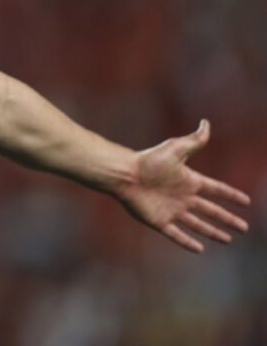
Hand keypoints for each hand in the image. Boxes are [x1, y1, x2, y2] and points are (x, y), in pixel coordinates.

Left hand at [117, 119, 250, 252]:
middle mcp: (183, 197)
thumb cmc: (149, 160)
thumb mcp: (176, 149)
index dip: (231, 195)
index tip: (246, 201)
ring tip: (227, 240)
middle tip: (243, 228)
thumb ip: (194, 140)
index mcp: (189, 181)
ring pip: (198, 224)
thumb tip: (206, 123)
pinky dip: (188, 242)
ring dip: (213, 233)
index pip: (216, 189)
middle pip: (211, 211)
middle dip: (228, 219)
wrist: (125, 174)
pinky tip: (200, 249)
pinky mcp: (160, 221)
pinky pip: (177, 234)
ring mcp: (172, 210)